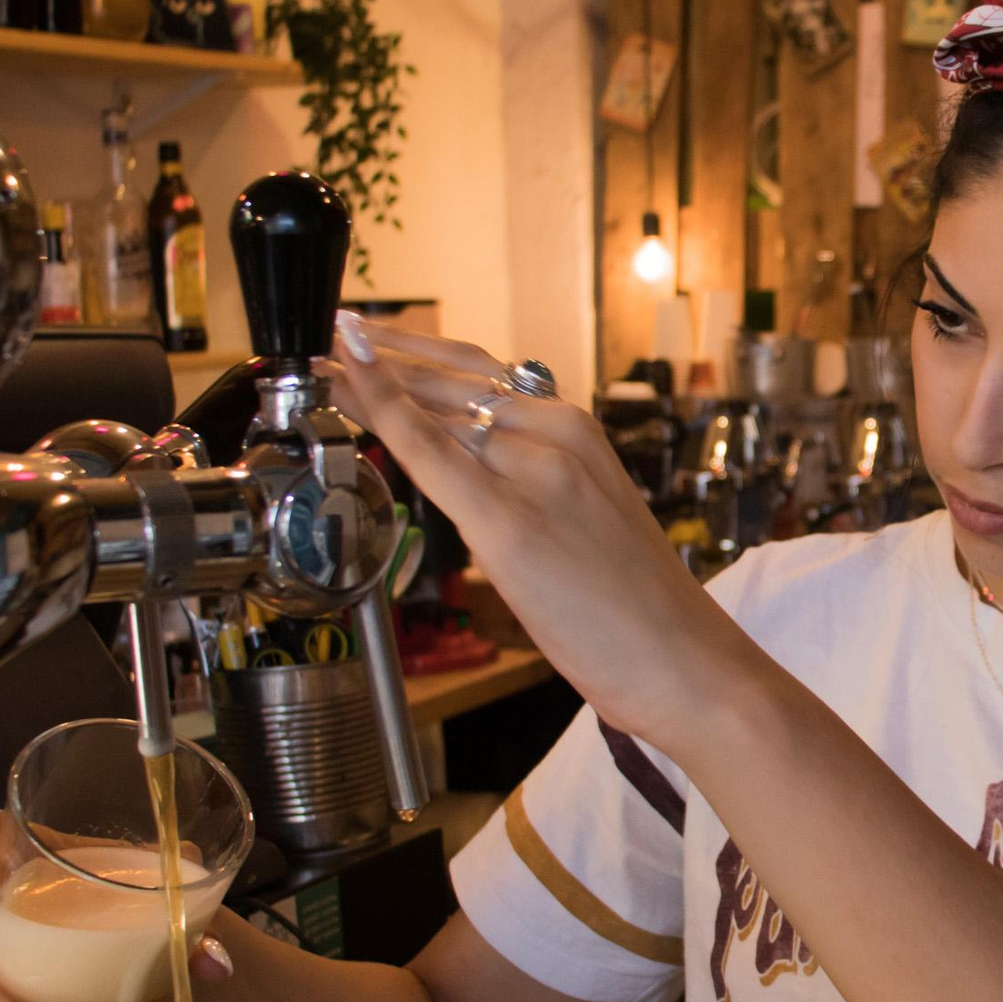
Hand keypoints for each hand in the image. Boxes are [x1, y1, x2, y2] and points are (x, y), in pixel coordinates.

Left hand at [324, 312, 751, 747]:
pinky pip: (429, 449)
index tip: (363, 340)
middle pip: (450, 377)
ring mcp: (533, 472)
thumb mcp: (582, 520)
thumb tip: (464, 474)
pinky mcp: (508, 521)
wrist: (685, 661)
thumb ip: (526, 486)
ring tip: (317, 365)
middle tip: (324, 342)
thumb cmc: (636, 610)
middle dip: (380, 355)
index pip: (478, 374)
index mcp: (577, 431)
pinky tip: (346, 378)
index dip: (412, 353)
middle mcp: (556, 433)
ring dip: (367, 376)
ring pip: (434, 403)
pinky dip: (381, 405)